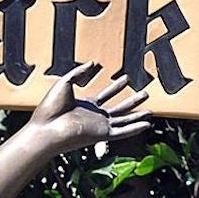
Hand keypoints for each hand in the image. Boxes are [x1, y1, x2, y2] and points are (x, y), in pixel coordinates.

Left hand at [27, 66, 150, 154]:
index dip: (116, 87)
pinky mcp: (102, 134)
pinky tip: (147, 124)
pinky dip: (135, 128)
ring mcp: (99, 126)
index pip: (105, 95)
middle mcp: (95, 117)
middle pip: (118, 109)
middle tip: (145, 93)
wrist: (47, 127)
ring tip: (151, 110)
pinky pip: (122, 131)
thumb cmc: (50, 107)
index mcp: (85, 106)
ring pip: (124, 121)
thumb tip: (93, 63)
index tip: (126, 79)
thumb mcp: (65, 82)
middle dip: (132, 101)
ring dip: (137, 115)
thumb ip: (79, 72)